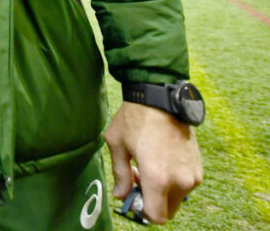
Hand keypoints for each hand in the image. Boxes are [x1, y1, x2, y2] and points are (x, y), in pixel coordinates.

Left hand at [104, 101, 202, 223]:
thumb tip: (120, 195)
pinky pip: (185, 185)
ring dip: (163, 191)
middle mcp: (180, 181)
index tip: (133, 195)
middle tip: (138, 179)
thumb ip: (120, 175)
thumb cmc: (135, 120)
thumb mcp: (117, 146)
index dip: (142, 210)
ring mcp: (193, 175)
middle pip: (167, 211)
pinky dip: (174, 181)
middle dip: (152, 201)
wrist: (161, 98)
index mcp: (158, 178)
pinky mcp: (198, 167)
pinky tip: (161, 161)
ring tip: (148, 166)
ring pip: (177, 198)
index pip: (156, 216)